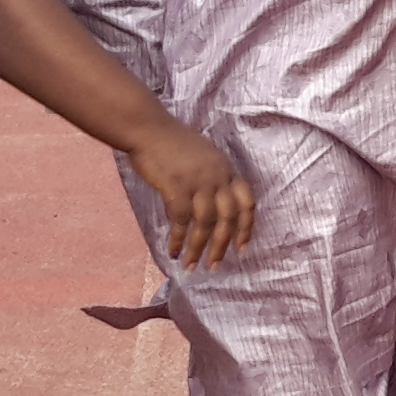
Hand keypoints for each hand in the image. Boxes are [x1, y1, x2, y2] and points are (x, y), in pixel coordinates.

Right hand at [129, 123, 255, 266]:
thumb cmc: (171, 143)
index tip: (242, 249)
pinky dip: (177, 238)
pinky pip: (180, 220)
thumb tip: (215, 208)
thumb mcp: (203, 156)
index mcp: (226, 168)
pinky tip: (172, 250)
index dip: (246, 228)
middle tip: (213, 266)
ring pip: (205, 223)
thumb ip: (214, 178)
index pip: (246, 203)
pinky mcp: (176, 186)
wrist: (148, 128)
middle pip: (228, 218)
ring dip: (197, 248)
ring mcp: (197, 181)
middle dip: (221, 246)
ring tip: (189, 266)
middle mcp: (217, 175)